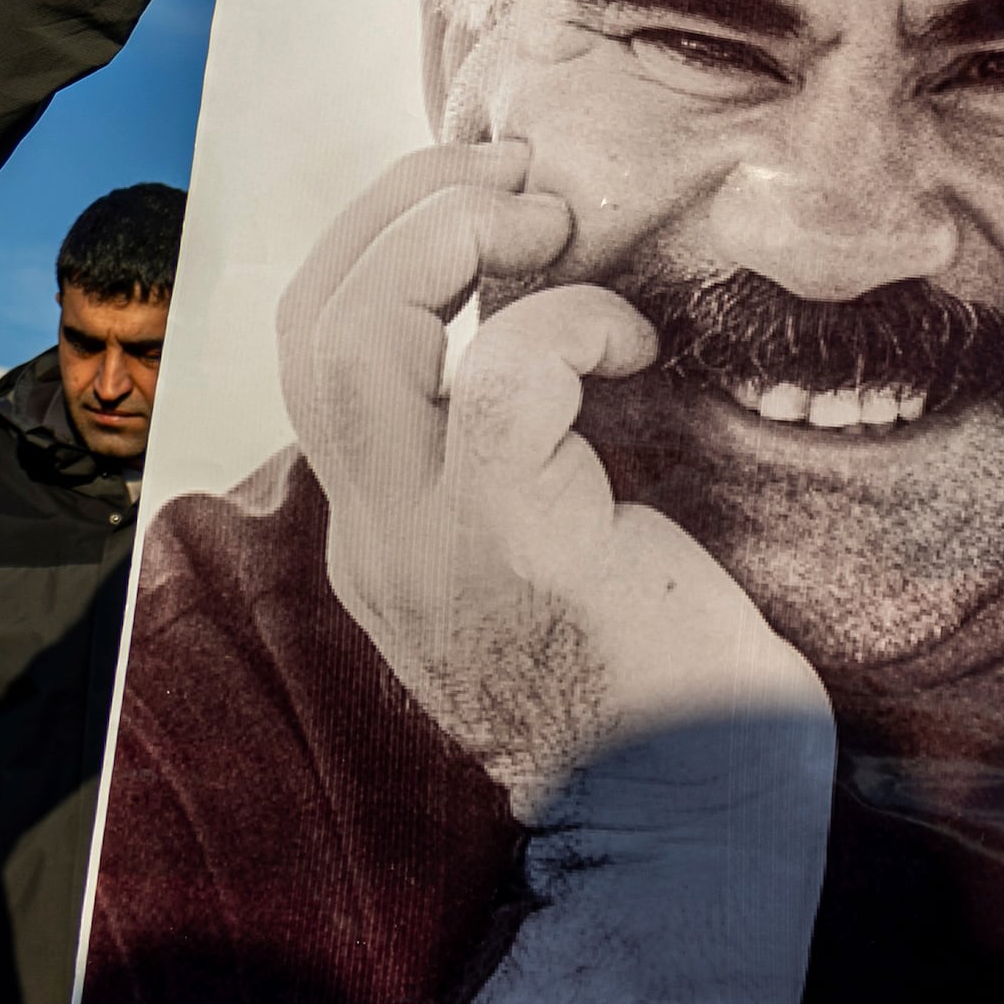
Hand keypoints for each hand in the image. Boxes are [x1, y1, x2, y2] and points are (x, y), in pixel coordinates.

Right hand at [279, 143, 829, 821]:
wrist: (695, 828)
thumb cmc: (665, 685)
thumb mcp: (557, 552)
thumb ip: (526, 459)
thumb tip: (563, 322)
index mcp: (383, 530)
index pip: (321, 348)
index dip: (387, 243)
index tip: (494, 202)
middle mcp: (378, 534)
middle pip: (309, 321)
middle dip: (398, 210)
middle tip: (514, 176)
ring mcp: (432, 542)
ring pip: (353, 336)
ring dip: (443, 235)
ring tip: (544, 214)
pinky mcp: (517, 542)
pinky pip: (504, 380)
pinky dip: (566, 323)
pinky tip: (636, 342)